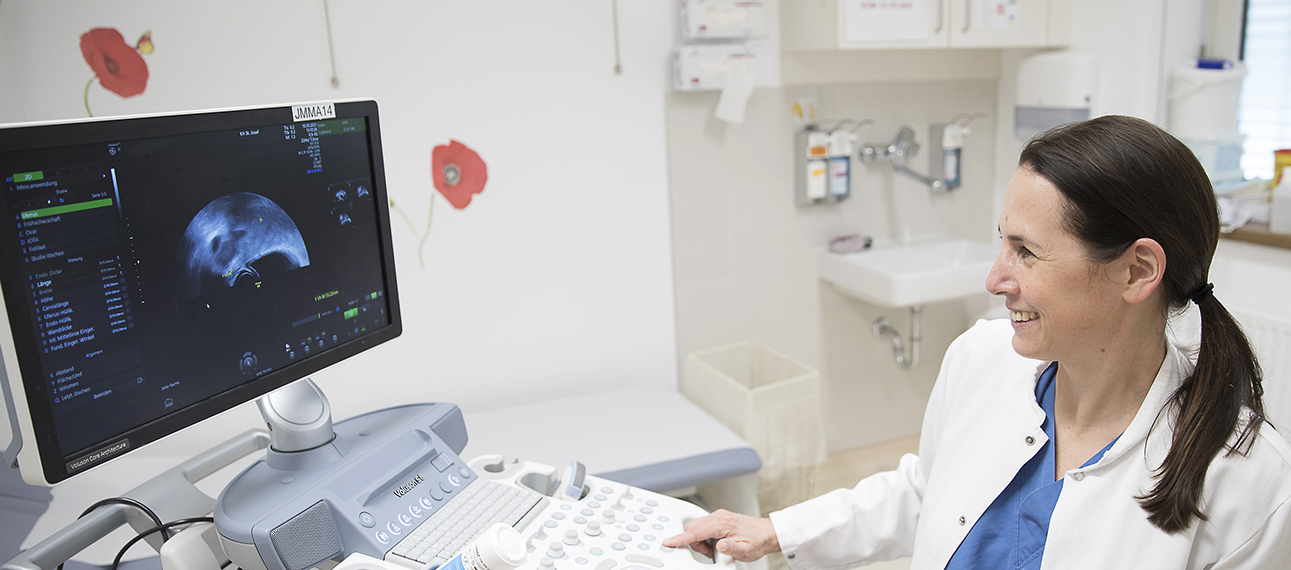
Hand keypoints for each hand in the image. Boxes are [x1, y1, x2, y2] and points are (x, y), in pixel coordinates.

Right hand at [661, 509, 779, 561]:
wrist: (767, 533)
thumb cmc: (757, 541)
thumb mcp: (745, 551)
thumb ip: (731, 549)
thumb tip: (719, 545)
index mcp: (722, 523)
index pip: (695, 531)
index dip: (680, 538)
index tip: (669, 542)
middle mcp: (718, 516)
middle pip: (692, 528)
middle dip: (693, 542)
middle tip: (708, 553)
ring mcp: (718, 516)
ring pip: (696, 527)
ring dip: (699, 540)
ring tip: (714, 549)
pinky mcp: (719, 519)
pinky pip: (703, 527)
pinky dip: (703, 536)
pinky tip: (714, 543)